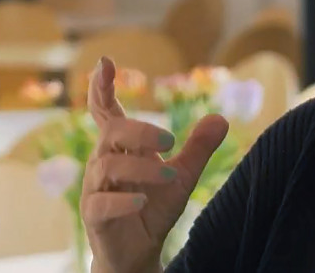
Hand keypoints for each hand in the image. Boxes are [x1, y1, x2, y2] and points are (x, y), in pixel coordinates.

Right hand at [82, 57, 228, 272]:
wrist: (140, 252)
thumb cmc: (154, 208)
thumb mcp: (182, 176)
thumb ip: (197, 149)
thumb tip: (220, 118)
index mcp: (120, 147)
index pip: (105, 111)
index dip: (103, 87)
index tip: (106, 62)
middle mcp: (103, 162)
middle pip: (112, 133)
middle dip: (139, 132)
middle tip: (170, 141)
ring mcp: (95, 188)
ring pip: (108, 166)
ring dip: (141, 169)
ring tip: (170, 176)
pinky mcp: (94, 215)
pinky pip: (101, 202)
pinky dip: (122, 200)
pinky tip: (141, 202)